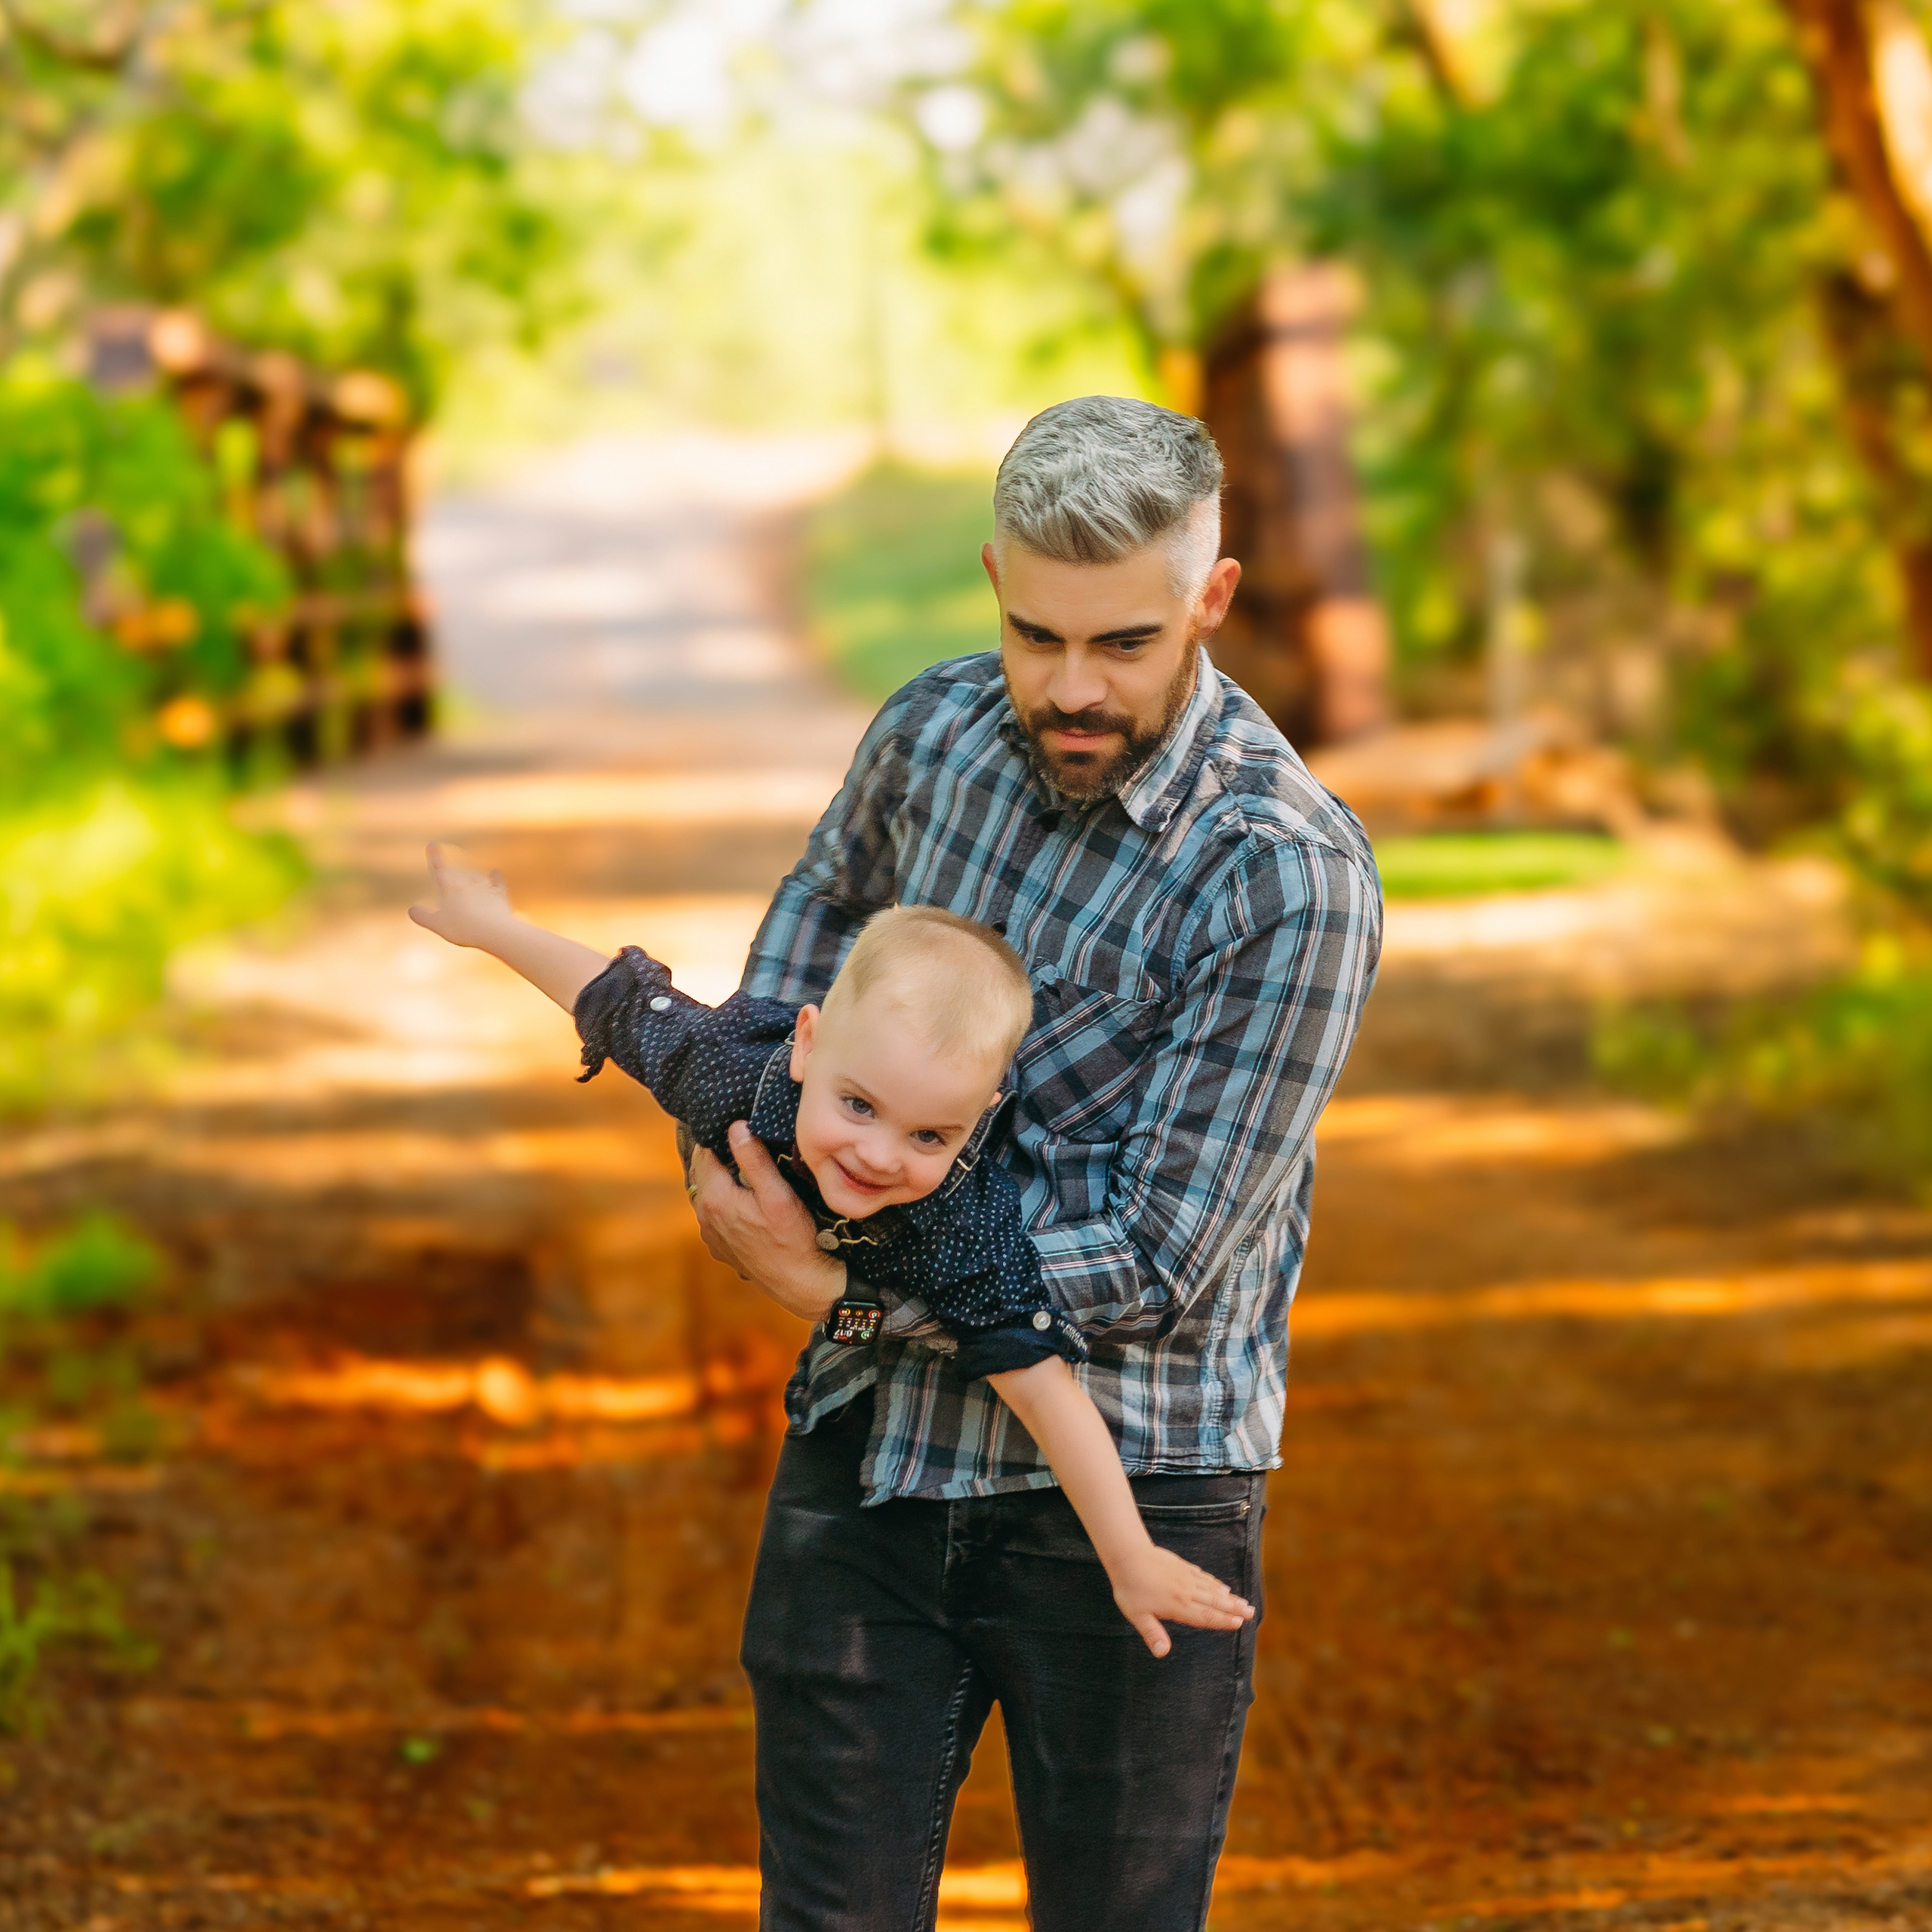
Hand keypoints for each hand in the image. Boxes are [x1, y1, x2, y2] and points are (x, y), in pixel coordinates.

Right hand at [408, 843, 513, 948]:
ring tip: (469, 877)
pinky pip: (497, 882)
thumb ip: (423, 917)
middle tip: (450, 871)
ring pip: (476, 877)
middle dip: (452, 873)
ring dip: (471, 877)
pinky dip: (495, 877)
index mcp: (450, 889)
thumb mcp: (437, 925)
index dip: (435, 857)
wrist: (493, 930)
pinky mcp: (500, 896)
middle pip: (457, 874)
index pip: (440, 870)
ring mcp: (485, 888)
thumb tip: (411, 910)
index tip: (433, 844)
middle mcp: (467, 884)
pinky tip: (495, 872)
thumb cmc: (463, 928)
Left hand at [690, 1124, 845, 1323]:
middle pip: (702, 1172)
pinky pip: (714, 1215)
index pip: (704, 1152)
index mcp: (715, 1198)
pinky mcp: (721, 1248)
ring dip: (720, 1179)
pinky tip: (746, 1202)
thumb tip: (736, 1127)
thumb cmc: (793, 1238)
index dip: (718, 1137)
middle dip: (717, 1155)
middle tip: (742, 1143)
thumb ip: (754, 1159)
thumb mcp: (777, 1194)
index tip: (736, 1127)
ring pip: (707, 1193)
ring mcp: (711, 1235)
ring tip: (745, 1170)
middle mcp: (705, 1217)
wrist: (800, 1283)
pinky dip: (724, 1202)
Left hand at [1110, 1546, 1254, 1659]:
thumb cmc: (1130, 1588)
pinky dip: (1215, 1583)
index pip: (1204, 1616)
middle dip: (1233, 1608)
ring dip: (1229, 1596)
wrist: (1127, 1554)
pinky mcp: (1182, 1567)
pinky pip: (1203, 1576)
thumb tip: (1162, 1653)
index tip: (1239, 1623)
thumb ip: (1152, 1634)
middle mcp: (1186, 1591)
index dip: (1222, 1620)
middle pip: (1214, 1602)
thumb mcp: (1137, 1615)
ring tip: (1244, 1602)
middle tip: (1251, 1613)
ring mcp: (1185, 1577)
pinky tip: (1222, 1587)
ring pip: (1211, 1589)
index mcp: (1177, 1605)